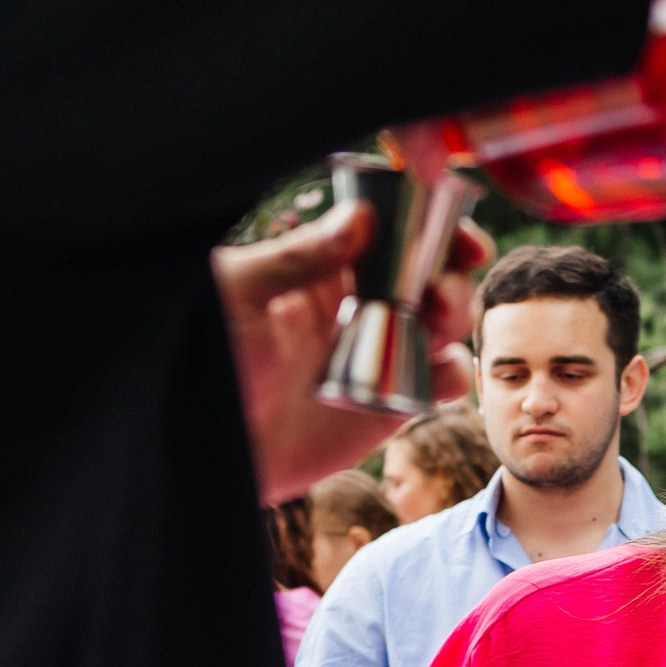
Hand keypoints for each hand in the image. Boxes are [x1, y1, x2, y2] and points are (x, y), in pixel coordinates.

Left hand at [211, 200, 494, 503]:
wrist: (211, 448)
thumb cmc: (208, 362)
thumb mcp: (238, 293)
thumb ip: (298, 256)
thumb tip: (360, 218)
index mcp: (321, 269)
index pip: (388, 233)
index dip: (430, 227)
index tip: (456, 234)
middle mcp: (356, 307)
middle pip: (426, 276)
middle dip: (448, 276)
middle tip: (439, 293)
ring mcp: (377, 355)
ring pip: (440, 324)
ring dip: (457, 318)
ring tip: (440, 324)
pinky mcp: (389, 404)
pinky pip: (437, 383)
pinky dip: (454, 375)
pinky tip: (442, 375)